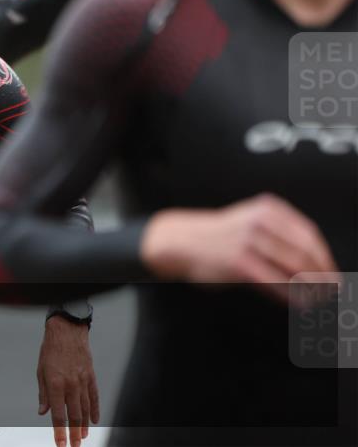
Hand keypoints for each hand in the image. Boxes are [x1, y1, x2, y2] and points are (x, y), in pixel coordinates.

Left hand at [38, 316, 98, 446]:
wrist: (67, 331)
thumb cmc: (51, 349)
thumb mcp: (41, 371)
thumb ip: (43, 393)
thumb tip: (43, 411)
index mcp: (55, 384)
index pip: (58, 414)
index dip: (59, 432)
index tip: (60, 444)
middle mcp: (70, 385)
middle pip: (74, 416)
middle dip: (74, 434)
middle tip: (74, 445)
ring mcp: (82, 381)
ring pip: (85, 409)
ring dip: (84, 425)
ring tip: (83, 437)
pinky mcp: (91, 377)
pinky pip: (94, 397)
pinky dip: (94, 410)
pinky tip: (94, 421)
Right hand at [141, 193, 339, 303]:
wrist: (179, 241)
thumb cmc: (217, 237)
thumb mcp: (248, 221)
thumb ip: (278, 234)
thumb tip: (315, 262)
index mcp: (267, 209)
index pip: (308, 234)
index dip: (325, 257)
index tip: (333, 274)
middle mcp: (260, 221)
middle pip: (304, 252)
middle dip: (323, 275)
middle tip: (333, 292)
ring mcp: (248, 241)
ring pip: (293, 268)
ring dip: (312, 288)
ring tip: (320, 301)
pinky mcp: (239, 262)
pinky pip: (275, 282)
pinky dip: (292, 295)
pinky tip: (301, 304)